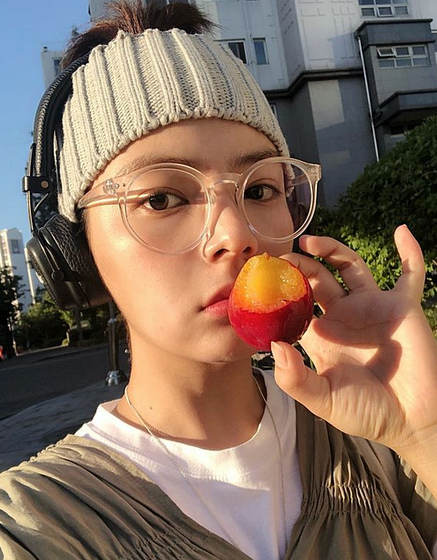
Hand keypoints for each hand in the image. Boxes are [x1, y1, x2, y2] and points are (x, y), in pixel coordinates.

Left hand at [272, 225, 436, 456]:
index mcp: (321, 334)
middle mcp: (343, 315)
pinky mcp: (402, 306)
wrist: (410, 420)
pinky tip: (401, 232)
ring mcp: (372, 307)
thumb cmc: (365, 412)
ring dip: (332, 249)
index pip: (295, 303)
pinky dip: (409, 253)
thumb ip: (295, 378)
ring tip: (310, 242)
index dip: (280, 289)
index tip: (261, 275)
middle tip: (283, 257)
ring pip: (350, 266)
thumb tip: (275, 346)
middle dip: (300, 264)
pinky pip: (410, 274)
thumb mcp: (322, 399)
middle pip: (318, 278)